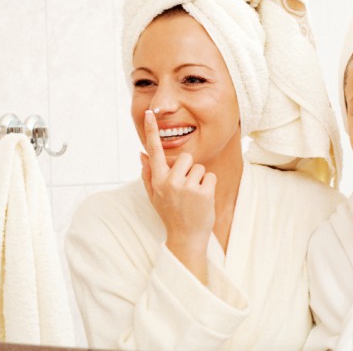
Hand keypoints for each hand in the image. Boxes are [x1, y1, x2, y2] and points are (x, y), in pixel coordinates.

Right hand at [140, 110, 216, 281]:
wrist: (186, 238)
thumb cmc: (170, 214)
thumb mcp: (154, 196)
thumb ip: (148, 174)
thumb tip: (141, 153)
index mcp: (158, 181)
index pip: (154, 151)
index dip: (151, 132)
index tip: (150, 113)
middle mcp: (170, 182)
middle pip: (185, 157)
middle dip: (188, 170)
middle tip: (186, 190)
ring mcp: (187, 188)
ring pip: (199, 168)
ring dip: (200, 180)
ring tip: (194, 197)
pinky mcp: (203, 193)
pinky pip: (211, 177)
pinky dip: (210, 187)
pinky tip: (203, 201)